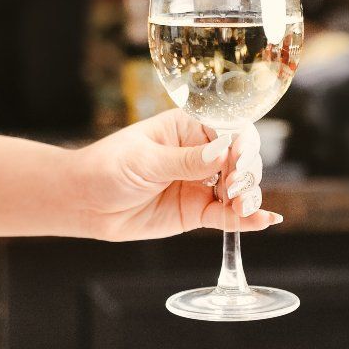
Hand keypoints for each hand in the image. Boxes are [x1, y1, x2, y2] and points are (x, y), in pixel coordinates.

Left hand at [70, 109, 280, 241]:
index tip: (238, 156)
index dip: (241, 141)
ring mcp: (201, 184)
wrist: (84, 202)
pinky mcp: (197, 211)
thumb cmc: (107, 167)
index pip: (229, 128)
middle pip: (242, 158)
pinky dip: (247, 219)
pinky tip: (264, 220)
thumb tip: (223, 153)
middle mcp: (201, 154)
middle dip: (246, 170)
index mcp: (188, 128)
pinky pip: (227, 215)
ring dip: (249, 195)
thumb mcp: (145, 160)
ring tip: (241, 206)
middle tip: (232, 187)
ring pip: (240, 187)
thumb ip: (185, 160)